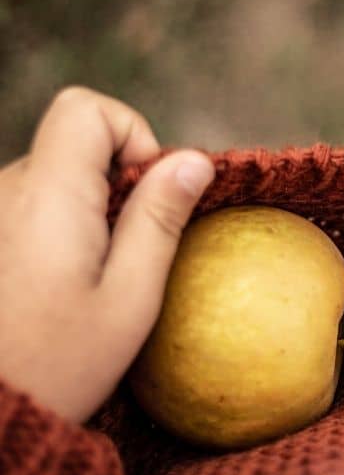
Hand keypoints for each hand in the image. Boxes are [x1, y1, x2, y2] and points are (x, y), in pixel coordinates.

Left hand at [0, 87, 214, 421]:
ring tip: (92, 275)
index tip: (149, 190)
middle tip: (129, 249)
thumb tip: (194, 160)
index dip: (131, 133)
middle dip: (117, 180)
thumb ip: (160, 219)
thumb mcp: (130, 299)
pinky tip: (62, 282)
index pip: (85, 109)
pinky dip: (63, 225)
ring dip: (90, 207)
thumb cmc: (56, 365)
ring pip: (55, 175)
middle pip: (75, 142)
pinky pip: (33, 204)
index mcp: (47, 197)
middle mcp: (6, 191)